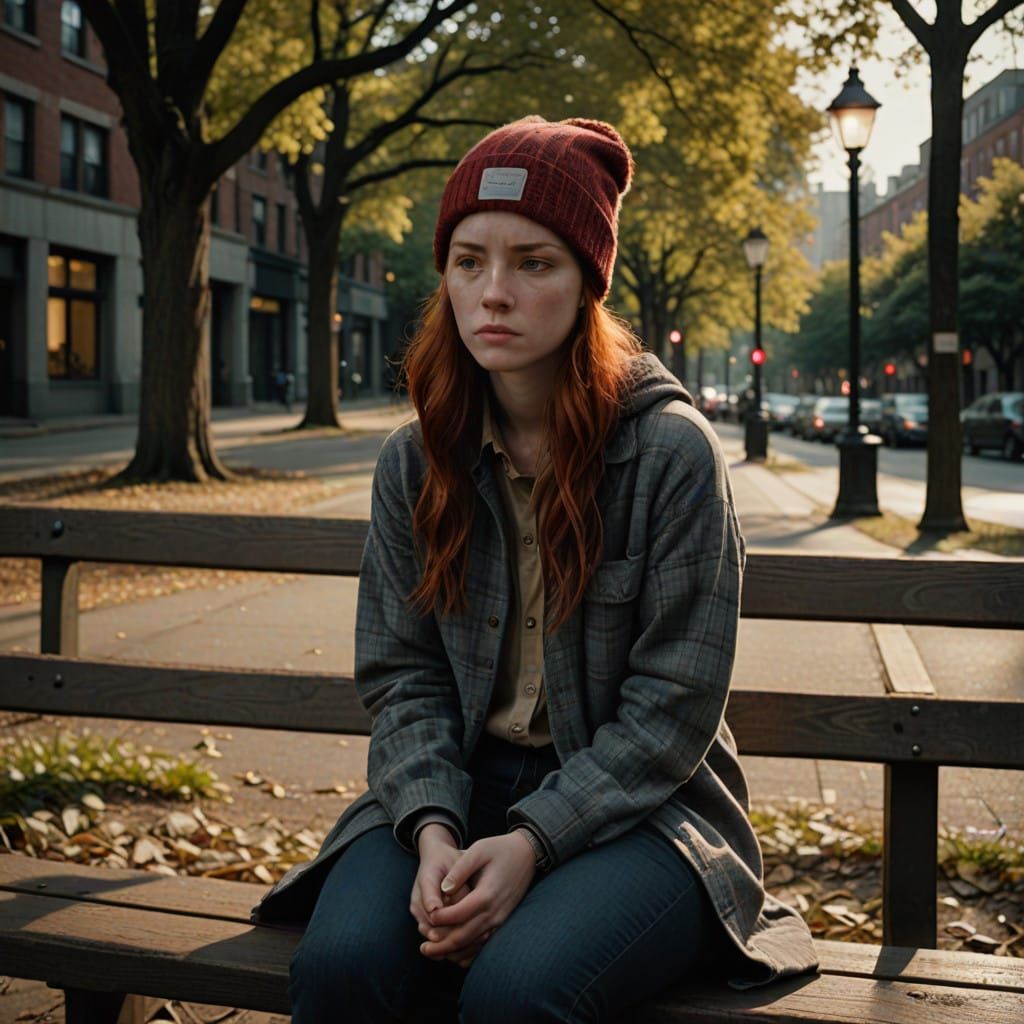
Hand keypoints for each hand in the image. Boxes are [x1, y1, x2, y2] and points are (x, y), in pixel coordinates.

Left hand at [418, 832, 536, 964]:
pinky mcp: (502, 921)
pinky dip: (468, 952)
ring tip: (433, 952)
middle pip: (464, 937)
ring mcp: (500, 920)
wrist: (528, 854)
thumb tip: (443, 889)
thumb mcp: (479, 849)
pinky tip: (454, 954)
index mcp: (486, 894)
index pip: (458, 915)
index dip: (440, 919)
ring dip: (452, 952)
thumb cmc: (500, 849)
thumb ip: (460, 869)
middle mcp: (494, 912)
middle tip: (422, 948)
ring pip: (473, 945)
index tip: (427, 917)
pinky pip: (484, 944)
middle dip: (441, 945)